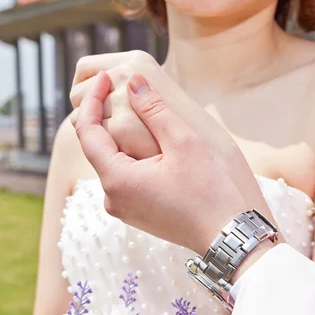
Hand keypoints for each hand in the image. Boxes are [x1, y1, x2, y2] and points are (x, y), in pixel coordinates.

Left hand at [70, 51, 266, 211]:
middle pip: (98, 149)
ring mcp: (124, 209)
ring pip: (113, 163)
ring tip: (140, 114)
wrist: (227, 236)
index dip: (92, 101)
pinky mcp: (137, 214)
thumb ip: (154, 109)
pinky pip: (125, 179)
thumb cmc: (209, 191)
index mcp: (116, 180)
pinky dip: (132, 157)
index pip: (87, 132)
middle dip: (105, 117)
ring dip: (121, 138)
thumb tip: (133, 83)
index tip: (106, 78)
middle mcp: (112, 198)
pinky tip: (153, 146)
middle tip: (119, 89)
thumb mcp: (183, 142)